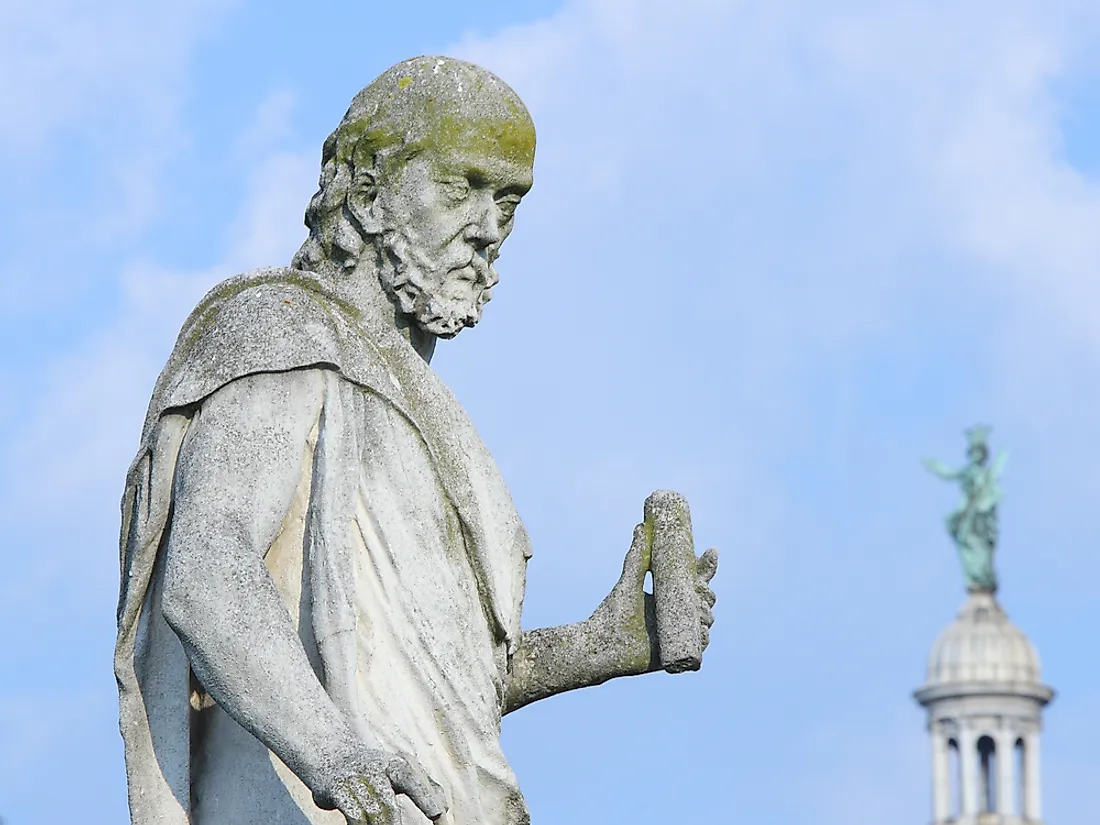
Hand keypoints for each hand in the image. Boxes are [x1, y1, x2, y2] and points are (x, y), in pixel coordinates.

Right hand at [312, 745, 446, 824]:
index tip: (438, 814)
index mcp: (394, 765)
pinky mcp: (337, 789)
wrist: (331, 757)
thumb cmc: (374, 770)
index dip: (425, 797)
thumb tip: (444, 810)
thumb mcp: (398, 773)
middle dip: (395, 824)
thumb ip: (423, 787)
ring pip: (371, 812)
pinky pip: (353, 815)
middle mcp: (375, 769)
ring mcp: (354, 779)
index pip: (412, 779)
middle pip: (388, 803)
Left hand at [592, 524, 717, 672]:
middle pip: (705, 599)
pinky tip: (702, 632)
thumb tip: (641, 526)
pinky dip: (702, 640)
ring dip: (707, 614)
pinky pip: (697, 649)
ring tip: (699, 608)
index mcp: (668, 595)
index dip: (706, 565)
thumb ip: (637, 556)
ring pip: (705, 622)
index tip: (711, 549)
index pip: (694, 579)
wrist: (600, 645)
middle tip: (699, 586)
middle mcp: (676, 614)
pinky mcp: (675, 655)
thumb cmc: (612, 612)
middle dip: (707, 591)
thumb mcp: (629, 581)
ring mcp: (677, 634)